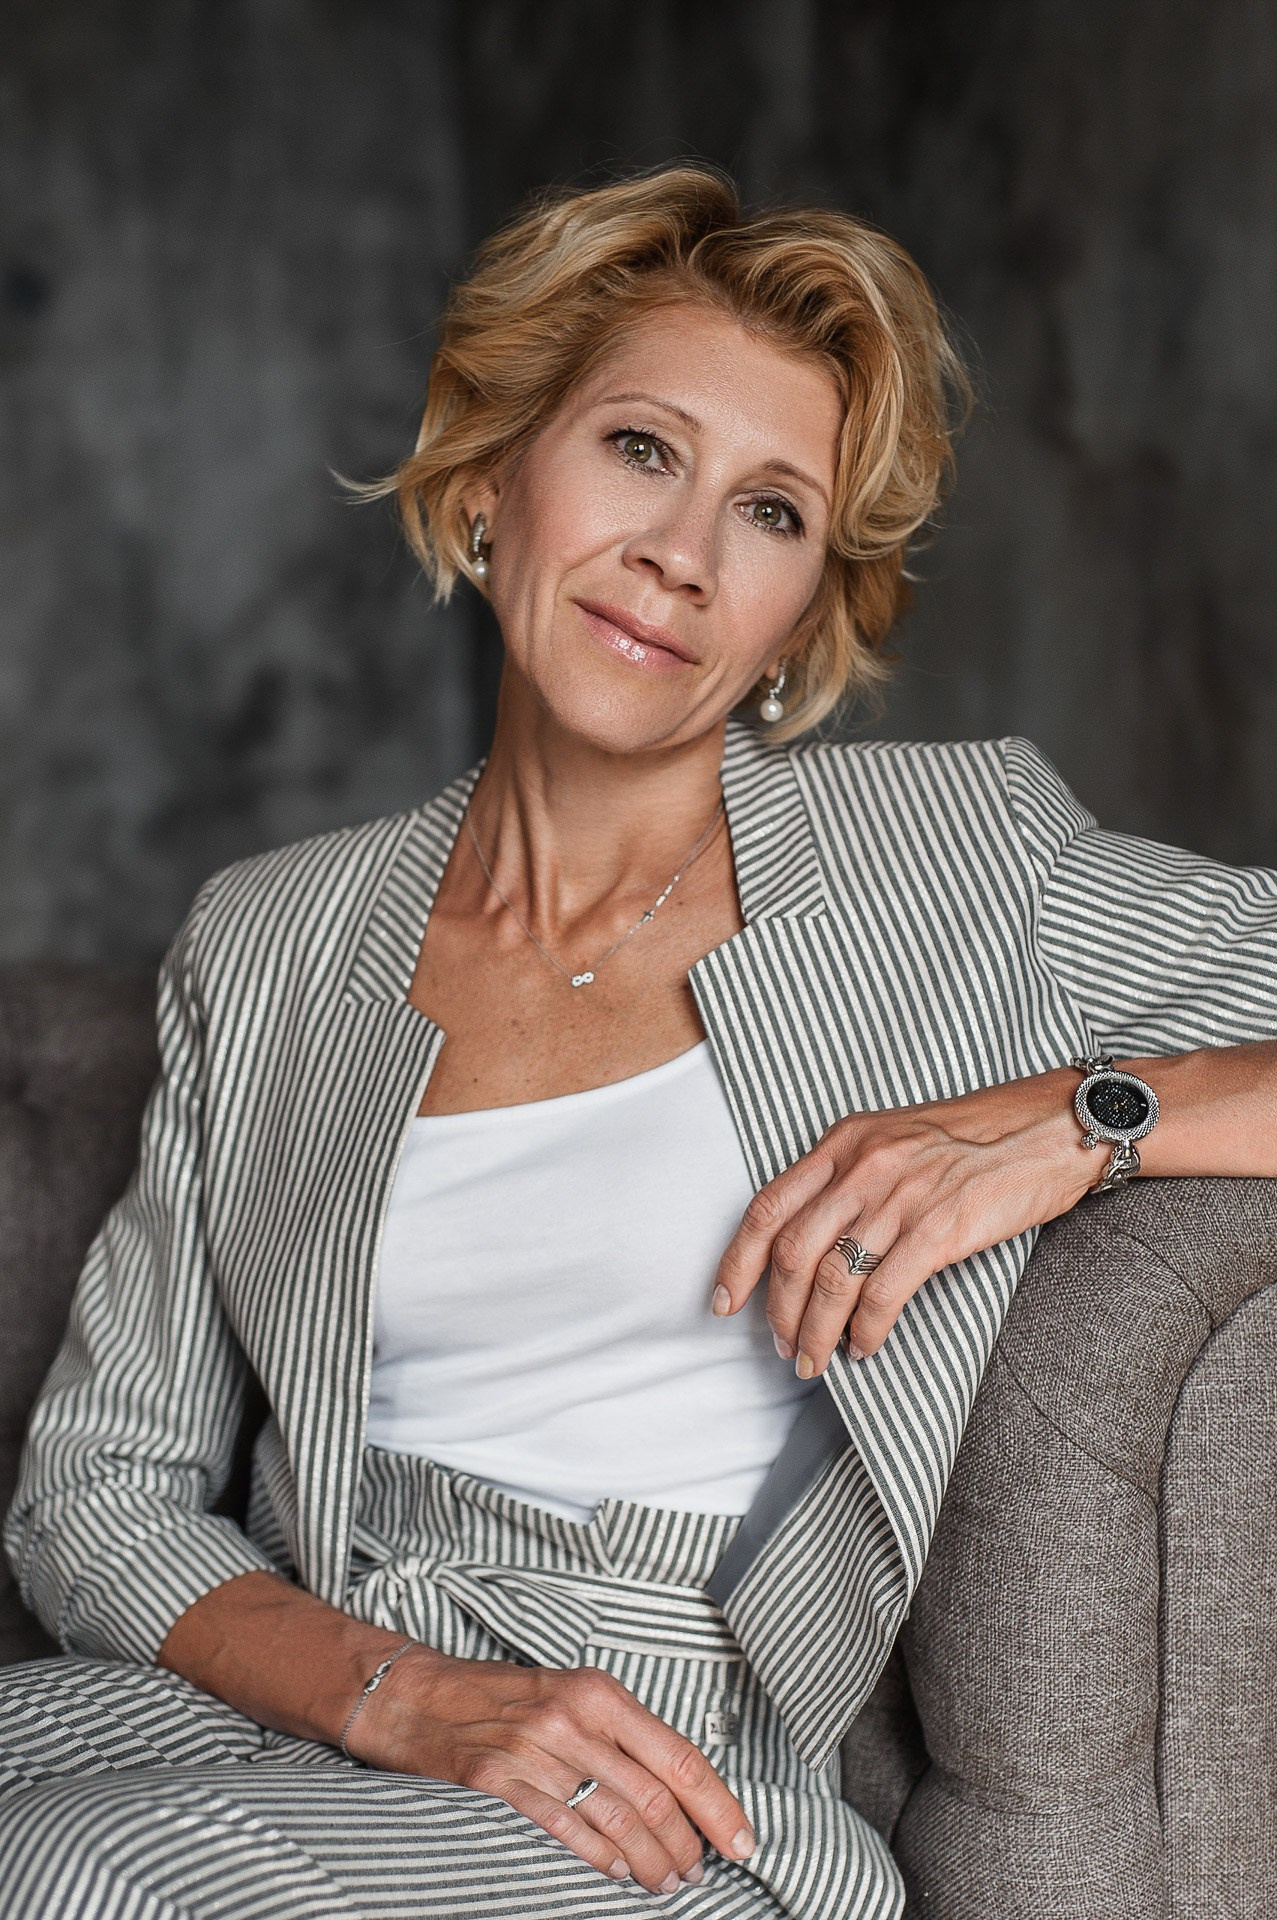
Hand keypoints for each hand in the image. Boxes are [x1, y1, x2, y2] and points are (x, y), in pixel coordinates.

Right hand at [351, 1647, 756, 1893]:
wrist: (417, 1695)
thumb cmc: (499, 1695)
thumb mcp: (568, 1693)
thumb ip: (618, 1733)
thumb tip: (677, 1786)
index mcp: (599, 1692)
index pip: (681, 1756)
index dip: (719, 1807)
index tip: (744, 1841)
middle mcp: (573, 1718)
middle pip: (655, 1797)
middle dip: (688, 1846)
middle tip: (699, 1872)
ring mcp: (535, 1751)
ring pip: (618, 1822)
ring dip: (652, 1863)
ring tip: (667, 1883)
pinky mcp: (499, 1782)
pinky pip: (567, 1832)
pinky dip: (602, 1862)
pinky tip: (620, 1875)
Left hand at [713, 1067, 1096, 1375]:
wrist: (1049, 1128)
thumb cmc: (974, 1139)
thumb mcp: (892, 1139)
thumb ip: (847, 1177)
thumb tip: (807, 1242)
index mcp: (843, 1142)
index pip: (766, 1207)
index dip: (737, 1262)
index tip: (724, 1301)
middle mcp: (862, 1166)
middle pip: (791, 1252)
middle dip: (777, 1310)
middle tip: (781, 1346)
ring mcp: (899, 1197)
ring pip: (831, 1279)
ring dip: (814, 1331)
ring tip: (814, 1361)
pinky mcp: (939, 1229)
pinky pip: (883, 1293)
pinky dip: (865, 1331)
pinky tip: (865, 1348)